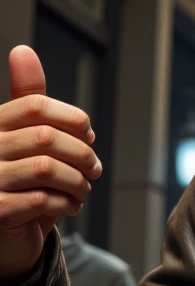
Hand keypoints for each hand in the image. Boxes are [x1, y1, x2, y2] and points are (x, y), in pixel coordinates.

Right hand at [0, 46, 100, 279]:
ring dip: (77, 181)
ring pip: (46, 169)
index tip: (88, 136)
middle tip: (95, 169)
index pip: (34, 106)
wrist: (1, 235)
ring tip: (84, 189)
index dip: (71, 118)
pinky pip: (40, 200)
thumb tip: (22, 50)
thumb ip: (27, 102)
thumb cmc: (16, 181)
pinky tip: (71, 206)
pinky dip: (65, 203)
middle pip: (46, 137)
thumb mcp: (23, 139)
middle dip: (81, 154)